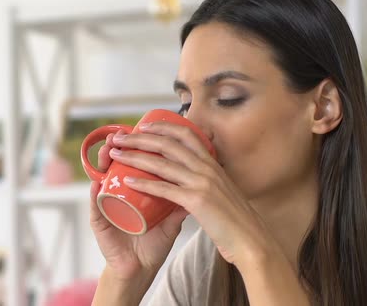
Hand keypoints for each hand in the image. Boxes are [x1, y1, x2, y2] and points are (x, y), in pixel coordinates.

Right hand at [89, 130, 188, 281]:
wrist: (140, 268)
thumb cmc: (154, 242)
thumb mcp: (171, 219)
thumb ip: (183, 201)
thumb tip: (201, 183)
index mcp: (135, 192)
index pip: (134, 164)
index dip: (137, 147)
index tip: (144, 130)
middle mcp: (119, 195)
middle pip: (116, 166)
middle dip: (119, 148)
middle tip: (122, 135)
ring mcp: (108, 207)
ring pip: (101, 180)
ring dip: (102, 164)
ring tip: (108, 152)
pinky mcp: (100, 224)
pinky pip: (95, 207)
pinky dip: (94, 195)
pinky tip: (96, 184)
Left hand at [109, 122, 275, 266]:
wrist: (250, 239)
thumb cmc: (235, 220)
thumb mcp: (223, 192)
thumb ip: (208, 183)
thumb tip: (195, 180)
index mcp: (213, 165)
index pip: (187, 135)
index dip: (164, 127)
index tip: (145, 126)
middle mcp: (207, 169)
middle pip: (169, 144)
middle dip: (141, 138)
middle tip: (120, 137)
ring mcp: (202, 183)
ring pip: (162, 163)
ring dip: (135, 156)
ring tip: (115, 154)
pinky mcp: (197, 201)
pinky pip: (164, 189)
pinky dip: (144, 184)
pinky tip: (128, 181)